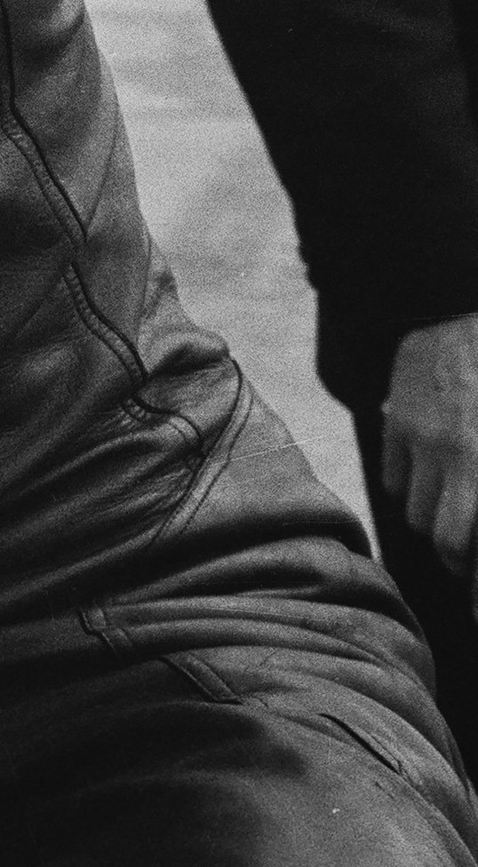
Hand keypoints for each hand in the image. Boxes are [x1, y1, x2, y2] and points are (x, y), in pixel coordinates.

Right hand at [382, 314, 477, 603]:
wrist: (458, 302)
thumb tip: (469, 538)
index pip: (476, 548)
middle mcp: (459, 459)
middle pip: (449, 542)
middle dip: (463, 562)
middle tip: (471, 564)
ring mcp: (422, 441)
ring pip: (419, 512)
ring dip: (440, 522)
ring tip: (458, 511)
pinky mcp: (398, 422)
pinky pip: (398, 478)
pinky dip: (415, 487)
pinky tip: (435, 475)